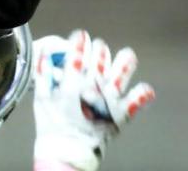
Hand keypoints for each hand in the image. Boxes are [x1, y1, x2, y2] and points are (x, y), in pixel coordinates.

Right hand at [32, 30, 154, 170]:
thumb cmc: (52, 126)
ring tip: (127, 56)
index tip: (80, 35)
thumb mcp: (41, 98)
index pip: (76, 58)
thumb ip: (42, 74)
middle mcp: (92, 91)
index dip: (79, 43)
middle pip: (99, 62)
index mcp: (72, 86)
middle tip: (97, 46)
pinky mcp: (120, 116)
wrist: (67, 152)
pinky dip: (142, 95)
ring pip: (120, 76)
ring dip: (124, 64)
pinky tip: (146, 89)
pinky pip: (135, 103)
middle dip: (99, 50)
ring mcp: (108, 103)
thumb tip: (44, 53)